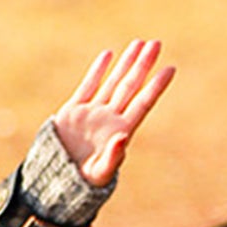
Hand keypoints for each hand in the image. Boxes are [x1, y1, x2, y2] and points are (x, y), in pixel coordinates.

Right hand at [53, 40, 174, 187]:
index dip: (156, 86)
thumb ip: (114, 155)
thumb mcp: (100, 172)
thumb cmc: (84, 182)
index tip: (170, 69)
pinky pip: (87, 86)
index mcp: (120, 130)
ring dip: (125, 63)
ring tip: (139, 43)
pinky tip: (108, 55)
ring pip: (112, 82)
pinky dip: (97, 71)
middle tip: (155, 44)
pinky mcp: (73, 111)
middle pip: (130, 86)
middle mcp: (109, 118)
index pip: (142, 103)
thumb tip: (123, 136)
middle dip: (142, 65)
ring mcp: (92, 113)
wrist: (56, 181)